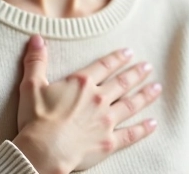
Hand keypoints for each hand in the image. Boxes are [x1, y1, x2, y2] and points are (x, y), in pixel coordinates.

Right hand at [12, 34, 161, 173]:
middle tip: (148, 66)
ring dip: (145, 95)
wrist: (44, 150)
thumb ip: (36, 61)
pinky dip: (143, 128)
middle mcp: (99, 98)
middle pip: (123, 82)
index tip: (129, 52)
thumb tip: (36, 38)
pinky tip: (153, 123)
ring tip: (156, 87)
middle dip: (136, 73)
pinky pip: (131, 133)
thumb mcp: (32, 85)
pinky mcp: (110, 141)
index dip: (117, 58)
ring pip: (131, 104)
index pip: (104, 66)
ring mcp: (107, 120)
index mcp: (82, 83)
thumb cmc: (36, 119)